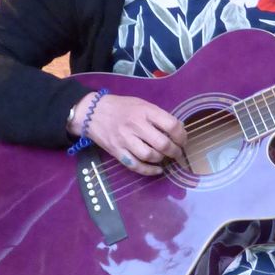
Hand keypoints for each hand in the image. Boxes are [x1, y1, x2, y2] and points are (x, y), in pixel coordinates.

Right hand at [70, 92, 186, 176]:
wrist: (92, 112)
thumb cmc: (121, 107)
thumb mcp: (141, 104)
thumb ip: (157, 116)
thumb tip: (178, 130)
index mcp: (145, 111)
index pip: (171, 125)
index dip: (182, 135)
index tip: (183, 140)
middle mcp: (135, 125)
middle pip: (162, 143)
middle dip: (175, 151)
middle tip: (177, 153)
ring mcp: (125, 139)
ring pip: (149, 156)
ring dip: (161, 159)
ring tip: (164, 157)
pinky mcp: (117, 151)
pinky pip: (136, 166)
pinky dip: (149, 170)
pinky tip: (157, 169)